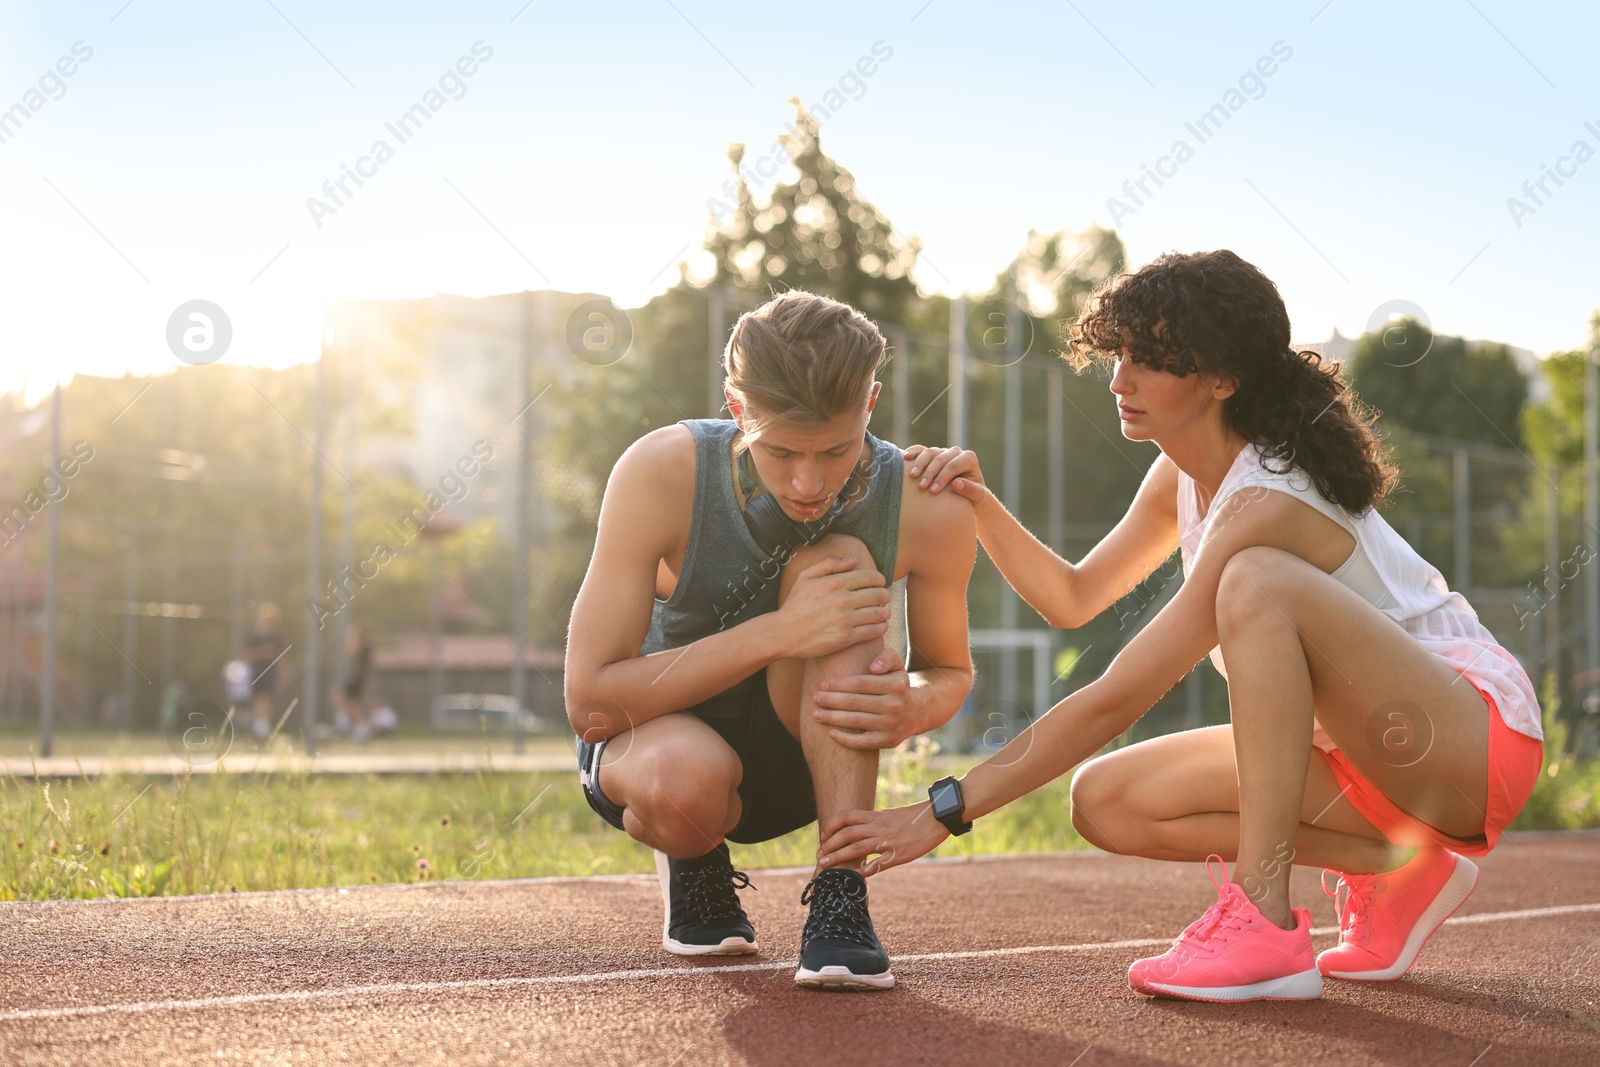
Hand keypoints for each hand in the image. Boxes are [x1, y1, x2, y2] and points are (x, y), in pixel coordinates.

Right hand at [778, 555, 890, 660]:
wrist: (783, 633)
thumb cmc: (795, 605)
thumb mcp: (805, 577)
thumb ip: (829, 563)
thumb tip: (853, 560)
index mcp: (834, 582)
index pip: (870, 576)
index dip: (879, 579)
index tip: (880, 582)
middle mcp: (842, 600)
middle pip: (878, 594)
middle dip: (885, 595)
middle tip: (884, 597)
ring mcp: (845, 620)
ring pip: (878, 613)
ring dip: (885, 611)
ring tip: (883, 612)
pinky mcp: (846, 638)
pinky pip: (873, 631)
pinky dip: (881, 627)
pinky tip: (880, 625)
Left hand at [813, 646, 914, 749]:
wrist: (913, 713)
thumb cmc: (895, 685)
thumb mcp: (897, 666)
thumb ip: (887, 657)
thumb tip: (874, 667)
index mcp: (896, 685)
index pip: (860, 684)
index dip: (839, 684)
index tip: (823, 684)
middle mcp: (895, 705)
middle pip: (855, 702)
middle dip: (831, 700)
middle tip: (815, 698)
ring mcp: (891, 725)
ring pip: (855, 721)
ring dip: (832, 718)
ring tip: (816, 714)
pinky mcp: (888, 741)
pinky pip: (863, 742)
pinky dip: (845, 740)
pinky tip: (830, 734)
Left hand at [818, 801, 947, 876]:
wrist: (938, 816)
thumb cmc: (915, 816)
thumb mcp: (891, 814)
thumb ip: (875, 821)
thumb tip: (861, 828)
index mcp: (876, 815)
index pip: (846, 817)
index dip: (831, 826)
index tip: (824, 835)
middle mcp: (878, 827)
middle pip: (846, 834)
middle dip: (829, 845)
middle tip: (819, 855)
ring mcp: (887, 841)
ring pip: (856, 848)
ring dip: (837, 857)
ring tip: (825, 865)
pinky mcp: (898, 854)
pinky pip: (877, 864)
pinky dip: (864, 870)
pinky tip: (855, 876)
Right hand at [903, 445, 992, 506]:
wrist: (968, 494)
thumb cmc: (974, 496)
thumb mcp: (978, 496)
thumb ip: (971, 490)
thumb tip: (956, 483)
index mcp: (969, 458)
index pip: (954, 465)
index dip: (943, 477)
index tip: (933, 491)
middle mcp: (956, 452)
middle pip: (940, 458)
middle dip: (930, 473)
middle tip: (921, 487)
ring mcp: (943, 451)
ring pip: (930, 452)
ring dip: (920, 463)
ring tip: (912, 476)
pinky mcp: (933, 454)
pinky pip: (921, 449)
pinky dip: (913, 452)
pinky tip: (905, 457)